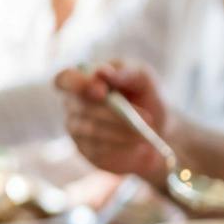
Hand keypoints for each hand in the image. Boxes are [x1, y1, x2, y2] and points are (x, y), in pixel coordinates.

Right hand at [56, 61, 171, 181]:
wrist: (158, 131)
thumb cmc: (146, 98)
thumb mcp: (145, 80)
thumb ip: (128, 73)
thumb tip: (103, 72)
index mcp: (84, 79)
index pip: (64, 79)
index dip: (78, 85)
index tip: (102, 91)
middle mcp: (74, 103)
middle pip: (82, 107)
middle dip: (115, 113)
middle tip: (146, 117)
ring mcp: (77, 128)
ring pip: (91, 129)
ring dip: (122, 130)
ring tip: (145, 132)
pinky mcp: (87, 150)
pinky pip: (98, 149)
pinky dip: (122, 145)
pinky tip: (137, 143)